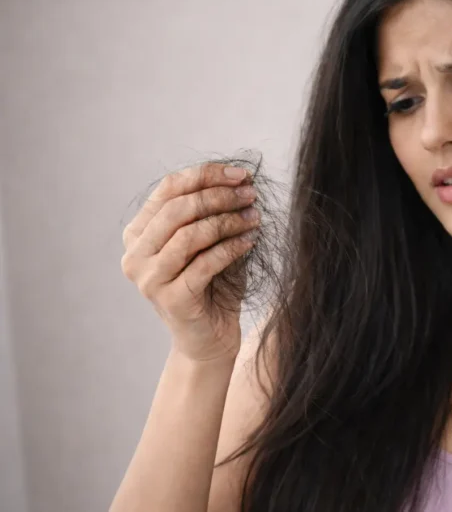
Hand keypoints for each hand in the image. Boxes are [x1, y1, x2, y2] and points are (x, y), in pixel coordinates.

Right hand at [120, 163, 261, 362]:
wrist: (210, 337)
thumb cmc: (212, 283)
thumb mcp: (210, 240)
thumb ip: (215, 210)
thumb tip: (242, 177)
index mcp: (139, 232)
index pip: (169, 188)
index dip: (206, 175)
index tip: (242, 174)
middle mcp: (136, 254)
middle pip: (178, 208)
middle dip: (219, 196)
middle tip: (251, 195)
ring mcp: (148, 279)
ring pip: (190, 235)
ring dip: (228, 221)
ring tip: (255, 217)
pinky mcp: (170, 299)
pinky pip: (204, 264)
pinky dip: (231, 248)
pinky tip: (250, 240)